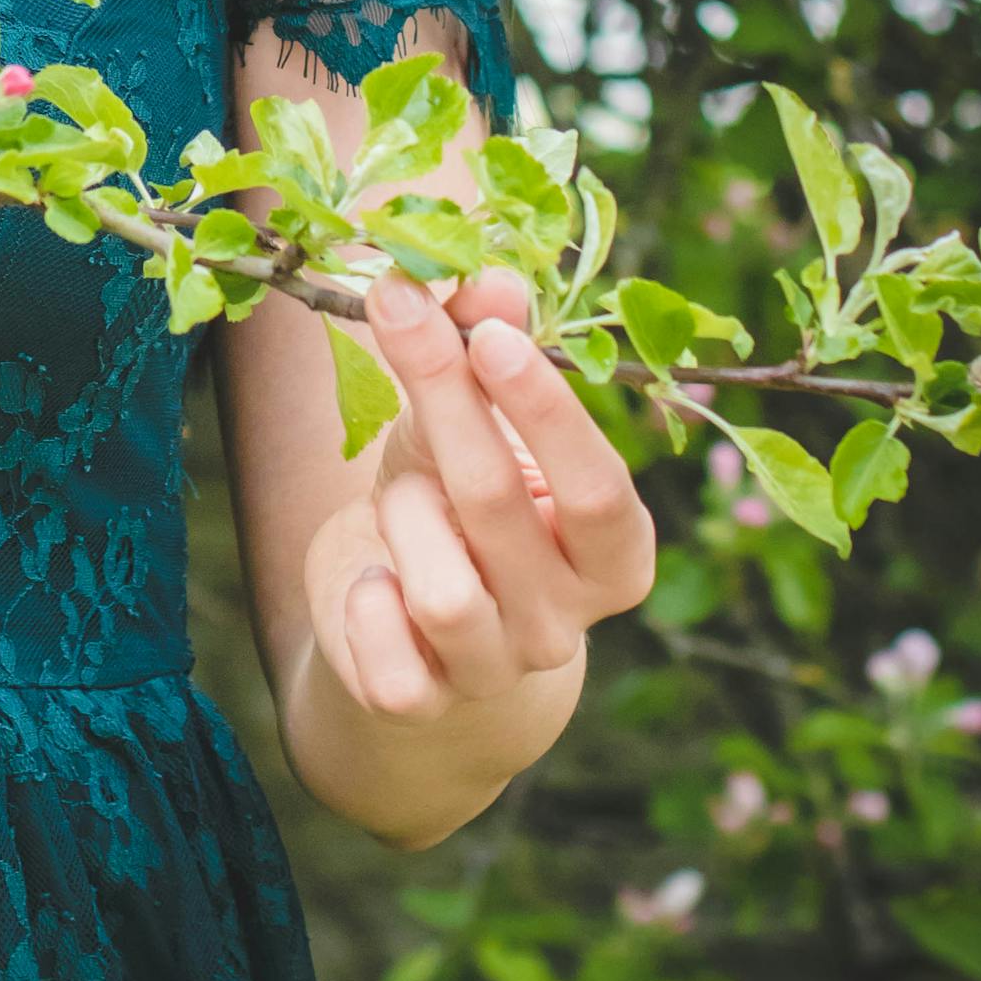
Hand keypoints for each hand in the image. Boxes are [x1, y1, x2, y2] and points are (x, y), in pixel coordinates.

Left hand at [306, 269, 656, 719]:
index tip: (487, 333)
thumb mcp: (471, 428)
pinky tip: (371, 580)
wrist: (409, 637)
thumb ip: (486, 353)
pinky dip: (367, 606)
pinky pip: (389, 660)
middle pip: (500, 506)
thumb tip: (487, 277)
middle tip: (396, 310)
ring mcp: (494, 670)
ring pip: (443, 591)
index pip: (598, 486)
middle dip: (441, 400)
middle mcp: (565, 622)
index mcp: (613, 556)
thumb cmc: (456, 511)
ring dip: (402, 513)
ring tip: (397, 495)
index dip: (544, 409)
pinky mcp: (418, 702)